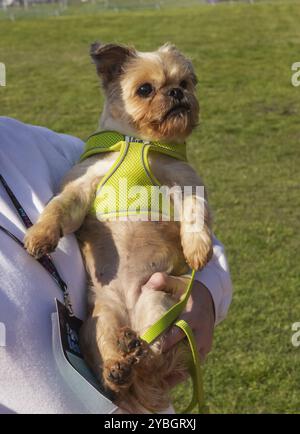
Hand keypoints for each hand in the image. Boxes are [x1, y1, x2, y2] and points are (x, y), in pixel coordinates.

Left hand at [142, 272, 214, 386]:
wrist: (209, 300)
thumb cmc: (188, 291)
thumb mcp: (178, 282)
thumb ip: (163, 280)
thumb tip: (149, 284)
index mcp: (194, 316)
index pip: (179, 332)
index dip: (163, 341)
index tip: (146, 346)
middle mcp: (201, 333)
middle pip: (183, 352)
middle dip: (165, 360)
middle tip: (145, 368)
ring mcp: (204, 345)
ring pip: (189, 364)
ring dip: (172, 373)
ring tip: (152, 380)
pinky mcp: (203, 353)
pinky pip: (192, 368)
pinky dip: (179, 376)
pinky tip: (163, 383)